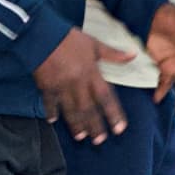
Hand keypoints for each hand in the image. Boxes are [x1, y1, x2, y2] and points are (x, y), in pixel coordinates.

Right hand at [30, 28, 125, 142]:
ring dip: (76, 124)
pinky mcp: (46, 86)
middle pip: (89, 109)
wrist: (41, 33)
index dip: (113, 114)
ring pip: (71, 110)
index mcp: (91, 72)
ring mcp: (61, 86)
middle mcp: (78, 83)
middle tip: (100, 140)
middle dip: (95, 126)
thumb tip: (133, 55)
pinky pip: (50, 103)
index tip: (120, 129)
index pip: (106, 97)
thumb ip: (113, 54)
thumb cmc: (70, 38)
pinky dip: (51, 112)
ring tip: (81, 137)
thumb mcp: (93, 44)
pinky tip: (53, 122)